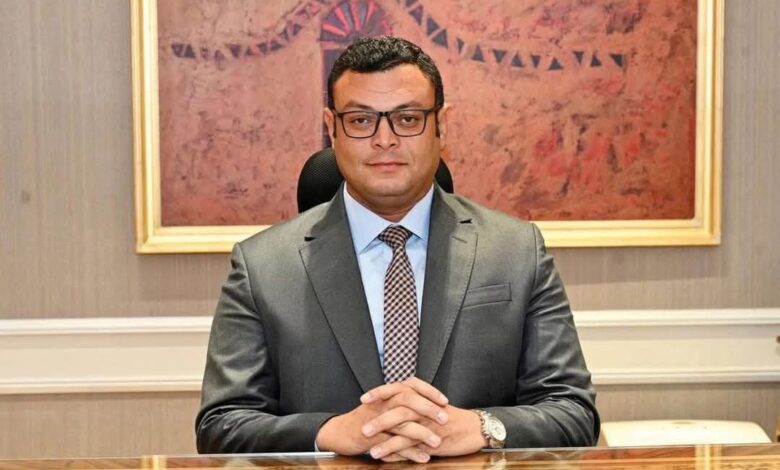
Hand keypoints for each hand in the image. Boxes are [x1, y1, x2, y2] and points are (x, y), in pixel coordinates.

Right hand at [315, 377, 448, 461]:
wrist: (340, 432)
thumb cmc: (366, 418)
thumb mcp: (383, 405)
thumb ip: (402, 402)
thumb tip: (426, 403)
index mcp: (387, 394)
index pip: (411, 385)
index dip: (429, 391)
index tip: (445, 400)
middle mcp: (382, 403)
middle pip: (408, 400)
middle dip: (428, 409)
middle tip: (445, 418)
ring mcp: (377, 420)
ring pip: (402, 424)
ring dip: (422, 433)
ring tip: (438, 442)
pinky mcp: (373, 437)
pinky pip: (394, 444)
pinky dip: (410, 452)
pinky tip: (423, 458)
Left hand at [360, 379, 486, 458]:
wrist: (475, 428)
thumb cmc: (452, 419)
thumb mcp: (431, 407)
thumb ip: (414, 406)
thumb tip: (393, 409)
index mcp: (422, 397)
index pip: (398, 389)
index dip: (380, 393)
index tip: (364, 399)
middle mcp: (424, 408)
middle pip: (398, 407)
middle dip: (378, 417)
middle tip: (362, 427)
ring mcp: (428, 423)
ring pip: (403, 427)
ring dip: (384, 438)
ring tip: (369, 447)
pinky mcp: (433, 439)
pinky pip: (412, 445)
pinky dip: (396, 451)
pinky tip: (384, 457)